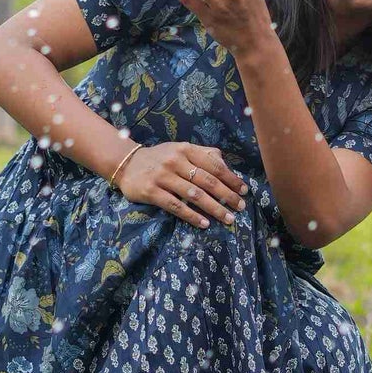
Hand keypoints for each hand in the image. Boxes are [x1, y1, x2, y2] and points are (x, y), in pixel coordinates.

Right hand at [117, 140, 245, 228]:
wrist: (127, 164)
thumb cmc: (160, 158)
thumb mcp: (180, 149)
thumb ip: (203, 154)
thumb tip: (226, 165)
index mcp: (185, 149)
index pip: (214, 165)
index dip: (231, 179)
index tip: (244, 190)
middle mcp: (175, 161)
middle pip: (207, 181)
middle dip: (227, 196)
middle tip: (241, 207)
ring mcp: (163, 177)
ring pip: (194, 195)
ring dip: (214, 208)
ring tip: (228, 218)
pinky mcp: (152, 192)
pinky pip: (176, 206)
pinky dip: (192, 216)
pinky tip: (204, 223)